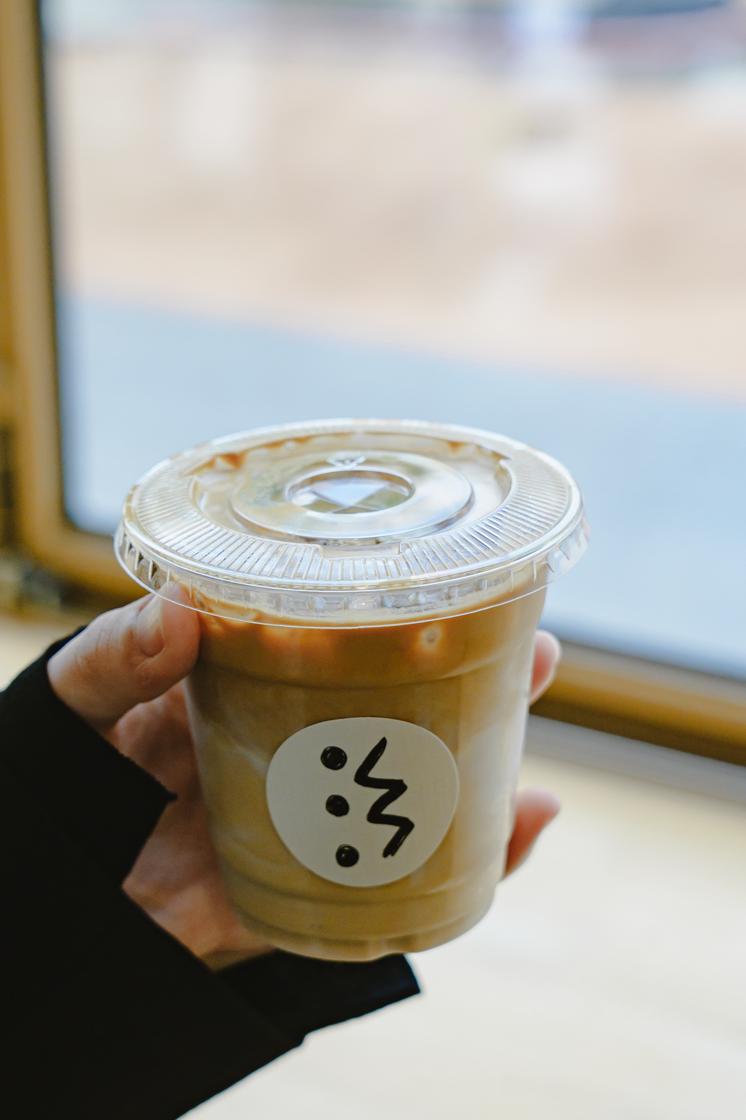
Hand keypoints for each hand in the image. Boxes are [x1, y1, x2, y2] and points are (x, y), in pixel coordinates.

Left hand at [48, 596, 560, 965]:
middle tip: (535, 654)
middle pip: (415, 713)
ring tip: (536, 761)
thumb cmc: (66, 775)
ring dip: (493, 777)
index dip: (418, 612)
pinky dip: (472, 869)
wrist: (55, 890)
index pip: (354, 641)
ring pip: (424, 796)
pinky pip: (404, 885)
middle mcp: (304, 748)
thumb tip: (182, 613)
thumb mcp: (82, 701)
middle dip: (485, 685)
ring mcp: (316, 822)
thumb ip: (118, 656)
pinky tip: (518, 829)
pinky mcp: (315, 892)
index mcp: (260, 688)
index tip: (472, 583)